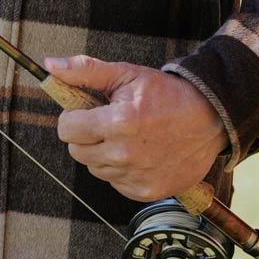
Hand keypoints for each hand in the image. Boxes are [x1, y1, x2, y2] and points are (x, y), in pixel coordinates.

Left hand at [45, 54, 228, 202]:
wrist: (208, 120)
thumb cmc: (164, 94)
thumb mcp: (125, 74)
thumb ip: (84, 71)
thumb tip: (49, 66)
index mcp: (118, 122)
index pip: (67, 129)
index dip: (73, 117)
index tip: (86, 110)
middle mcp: (124, 154)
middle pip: (77, 151)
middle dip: (86, 134)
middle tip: (108, 120)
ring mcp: (135, 177)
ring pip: (95, 167)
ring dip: (103, 152)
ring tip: (127, 135)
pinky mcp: (144, 192)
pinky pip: (114, 182)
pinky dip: (120, 168)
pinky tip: (139, 152)